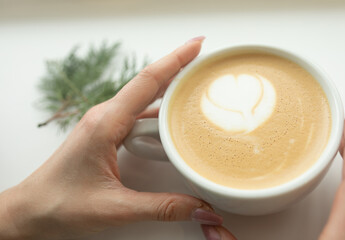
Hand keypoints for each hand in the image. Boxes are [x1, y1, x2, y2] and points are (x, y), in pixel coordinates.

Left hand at [0, 37, 232, 239]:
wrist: (32, 208)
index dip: (175, 60)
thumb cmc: (60, 203)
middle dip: (178, 67)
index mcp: (106, 124)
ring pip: (143, 98)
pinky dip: (158, 108)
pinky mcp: (106, 132)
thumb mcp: (115, 208)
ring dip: (169, 88)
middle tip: (205, 63)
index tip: (197, 45)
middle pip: (148, 83)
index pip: (147, 82)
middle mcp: (105, 116)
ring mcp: (105, 123)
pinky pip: (136, 112)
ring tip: (195, 85)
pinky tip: (172, 117)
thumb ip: (161, 207)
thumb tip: (199, 206)